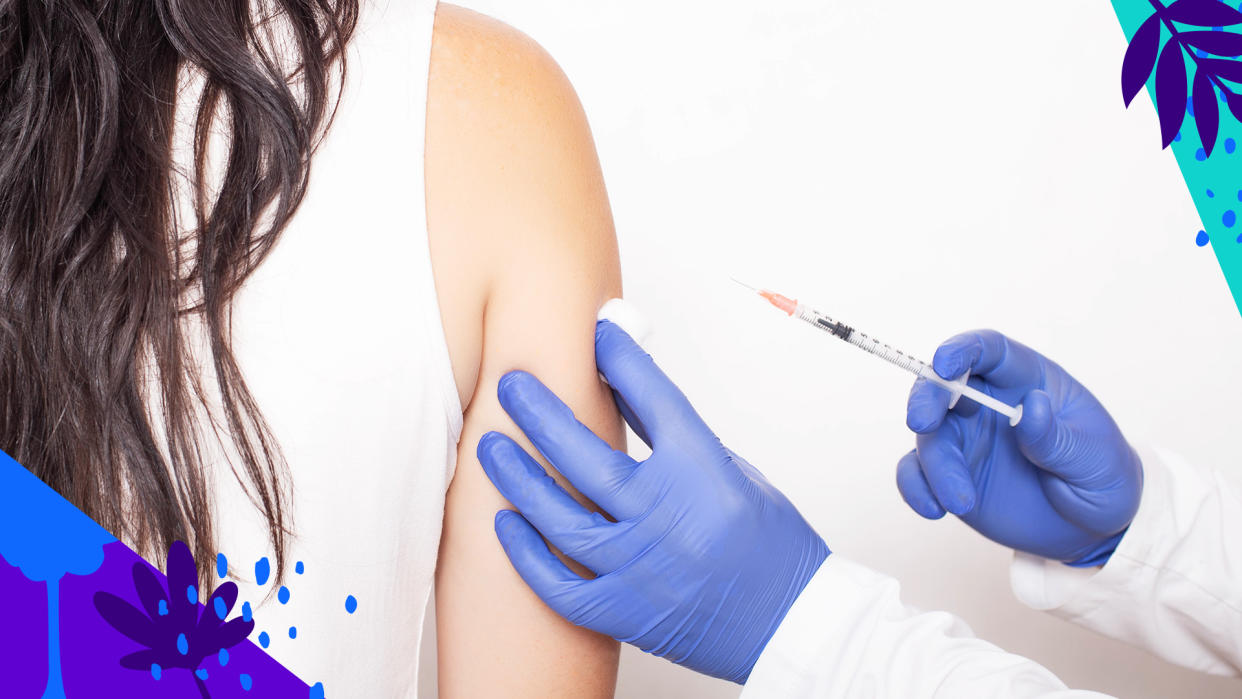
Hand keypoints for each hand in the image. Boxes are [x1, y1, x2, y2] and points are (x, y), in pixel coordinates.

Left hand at [477, 320, 829, 682]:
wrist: (790, 623)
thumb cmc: (769, 548)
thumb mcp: (731, 473)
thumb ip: (673, 436)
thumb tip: (622, 388)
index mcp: (706, 476)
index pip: (654, 400)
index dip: (622, 360)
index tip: (597, 334)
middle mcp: (671, 518)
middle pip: (587, 456)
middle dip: (541, 414)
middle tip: (513, 386)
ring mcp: (644, 568)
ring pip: (561, 518)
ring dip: (520, 478)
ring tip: (492, 446)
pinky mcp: (627, 612)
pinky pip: (561, 584)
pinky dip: (528, 555)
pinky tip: (506, 524)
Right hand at [900, 330, 1142, 565]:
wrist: (1091, 528)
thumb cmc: (1102, 478)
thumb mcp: (1096, 459)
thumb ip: (1058, 437)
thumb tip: (1030, 407)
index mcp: (1027, 381)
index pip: (990, 351)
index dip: (963, 350)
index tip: (945, 364)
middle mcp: (988, 403)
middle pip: (943, 385)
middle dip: (927, 398)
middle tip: (922, 423)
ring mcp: (966, 438)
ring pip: (930, 436)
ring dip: (937, 466)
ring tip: (962, 503)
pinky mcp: (951, 473)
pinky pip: (917, 473)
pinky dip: (916, 489)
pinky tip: (935, 510)